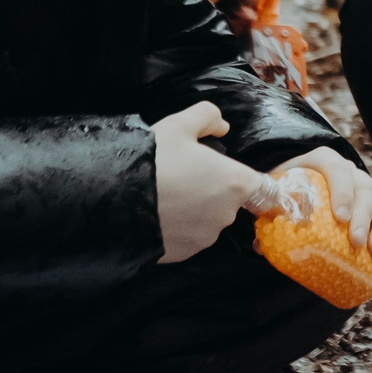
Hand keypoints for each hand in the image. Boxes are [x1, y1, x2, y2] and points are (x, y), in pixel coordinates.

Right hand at [152, 102, 284, 264]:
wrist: (111, 200)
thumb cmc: (152, 158)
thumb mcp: (179, 125)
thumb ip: (207, 117)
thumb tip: (222, 126)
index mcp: (236, 183)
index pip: (260, 186)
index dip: (242, 178)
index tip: (223, 174)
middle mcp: (227, 215)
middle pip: (229, 201)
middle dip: (210, 190)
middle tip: (181, 176)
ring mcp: (205, 238)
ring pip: (206, 220)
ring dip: (193, 210)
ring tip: (165, 195)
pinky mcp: (184, 255)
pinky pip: (186, 237)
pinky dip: (177, 228)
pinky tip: (156, 214)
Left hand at [271, 146, 371, 259]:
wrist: (301, 186)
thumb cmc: (287, 191)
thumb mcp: (276, 195)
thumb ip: (269, 214)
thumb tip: (260, 244)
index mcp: (322, 161)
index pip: (337, 168)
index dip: (342, 191)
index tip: (340, 217)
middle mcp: (349, 171)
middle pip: (364, 187)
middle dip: (364, 216)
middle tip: (355, 241)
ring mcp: (365, 186)